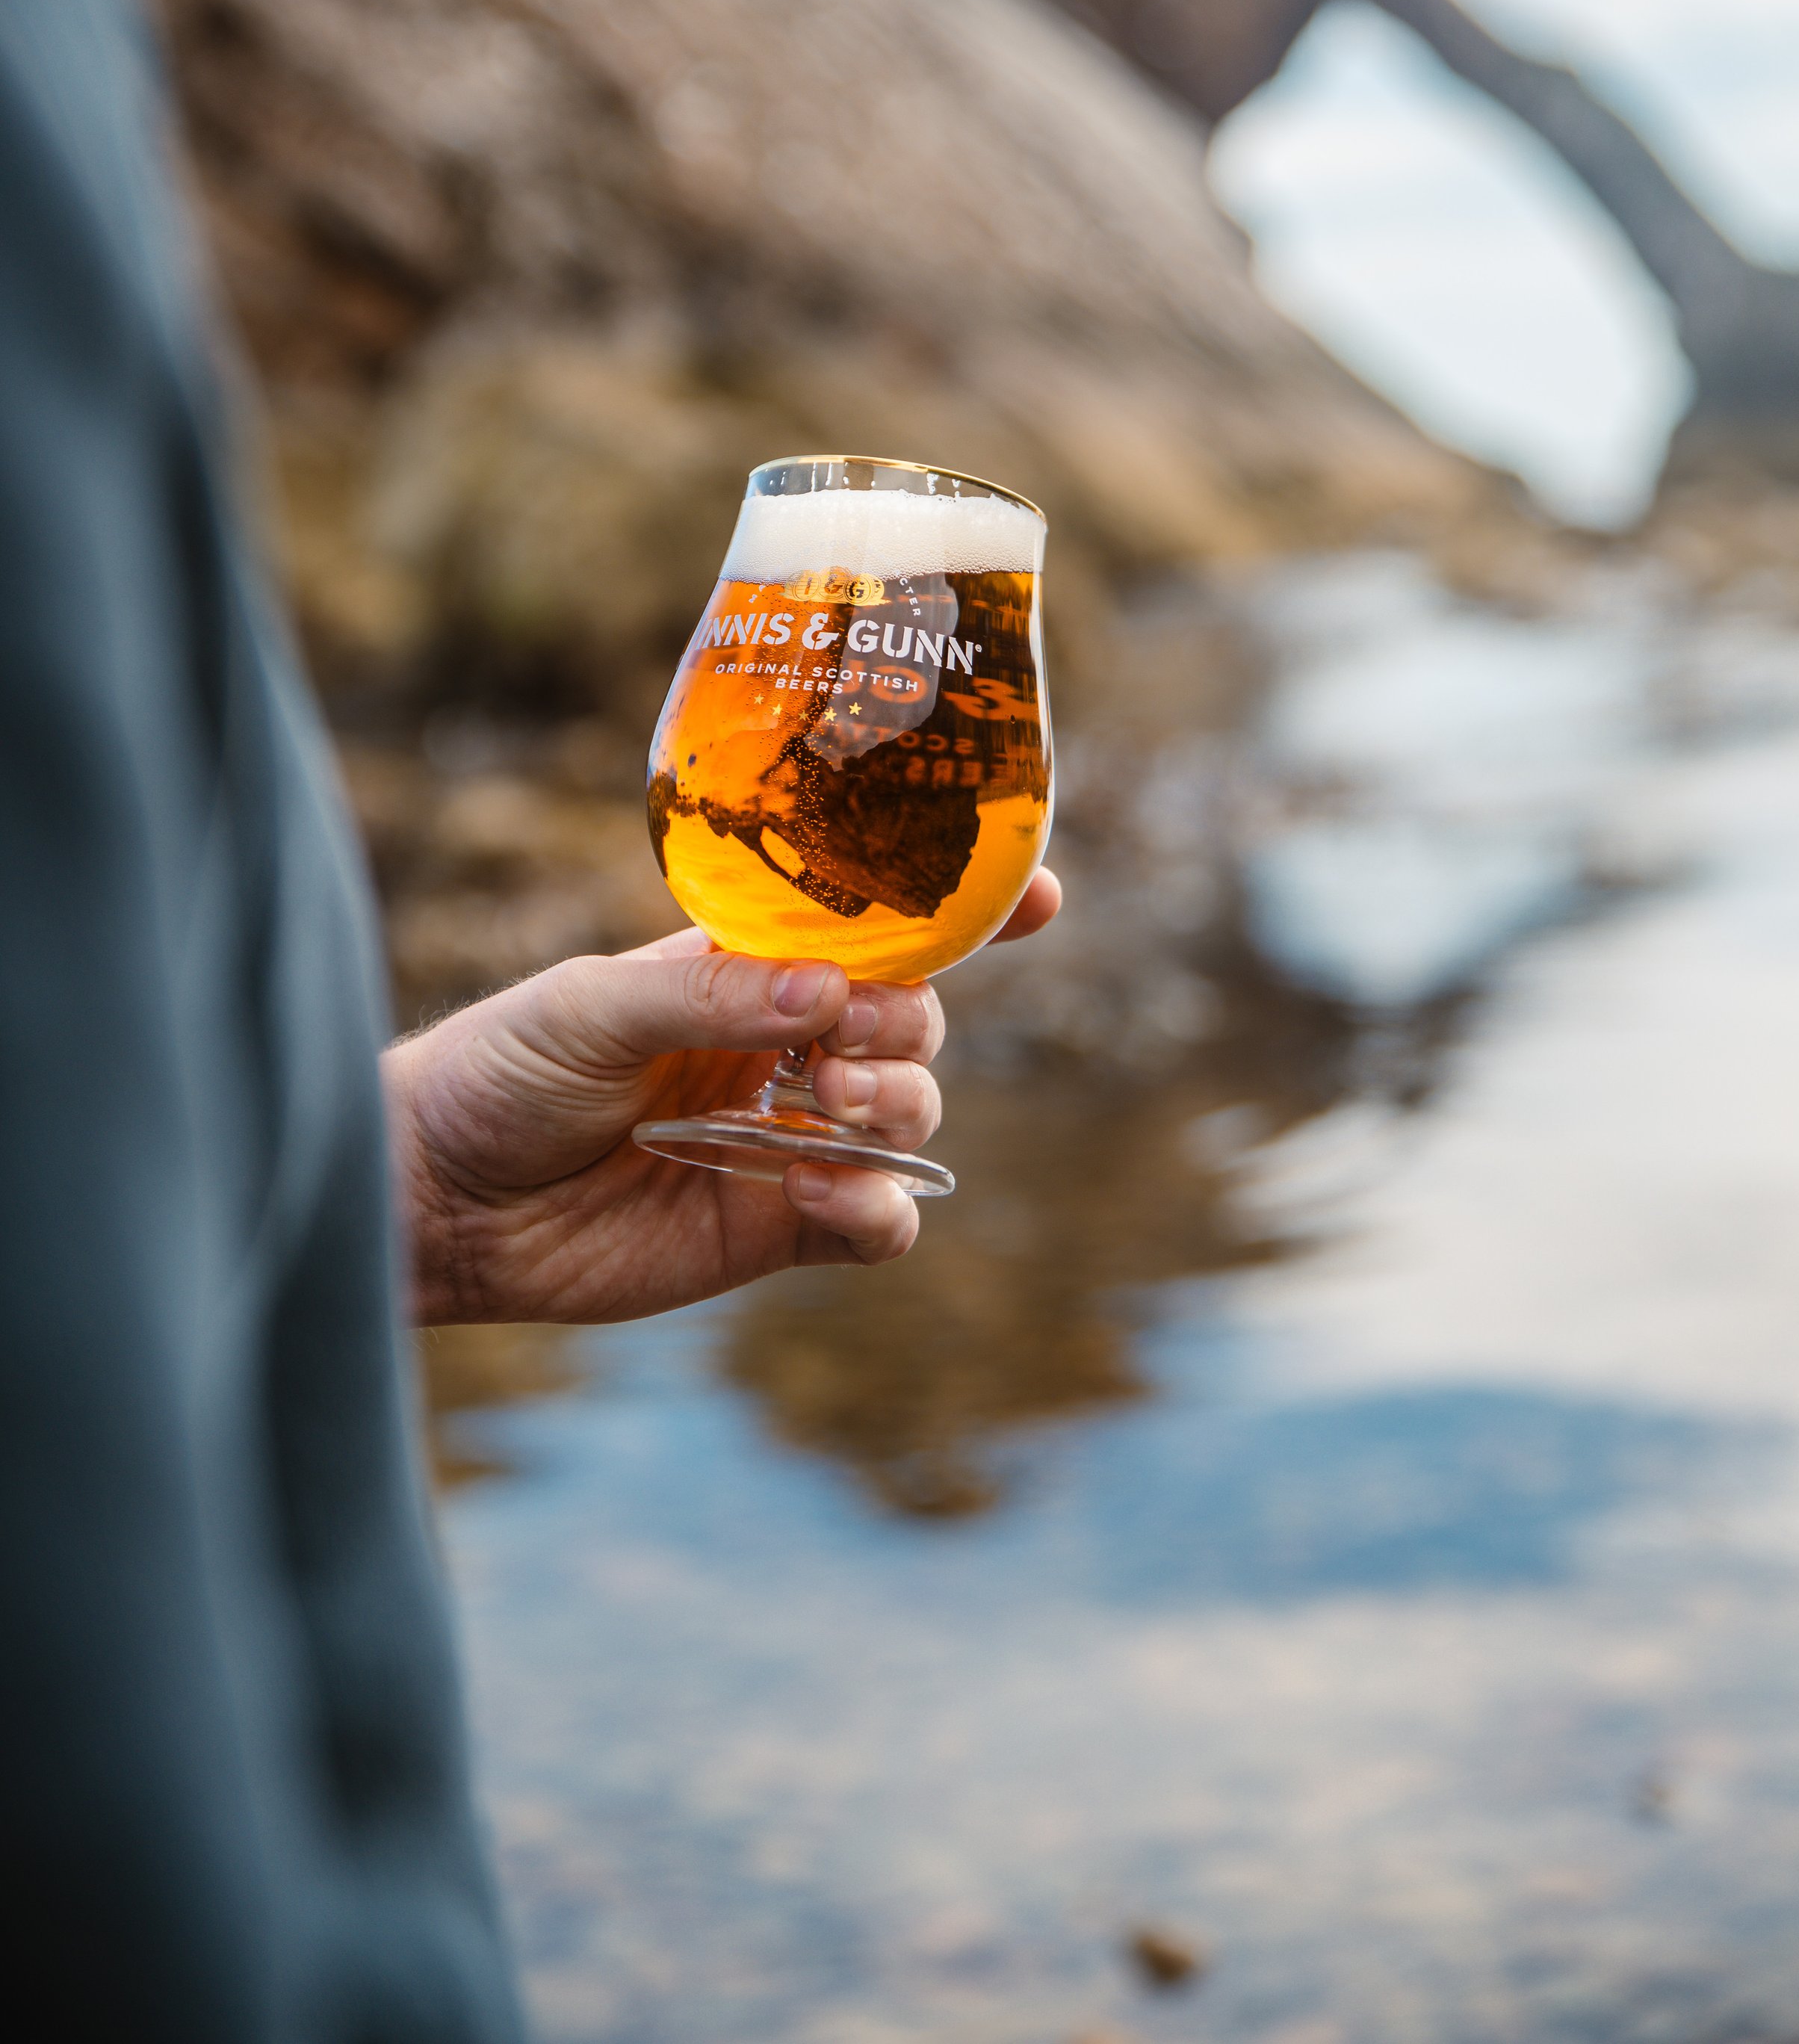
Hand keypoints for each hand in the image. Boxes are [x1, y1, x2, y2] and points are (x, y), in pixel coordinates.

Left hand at [384, 869, 1061, 1324]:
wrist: (439, 1198)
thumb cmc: (500, 1069)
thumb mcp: (589, 1005)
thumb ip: (707, 996)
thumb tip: (827, 995)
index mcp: (745, 966)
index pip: (875, 926)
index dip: (964, 908)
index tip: (1035, 891)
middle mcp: (781, 1046)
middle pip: (914, 1022)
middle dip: (910, 1027)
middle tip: (845, 1051)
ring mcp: (787, 1139)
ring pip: (911, 1117)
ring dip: (901, 1107)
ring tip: (834, 1110)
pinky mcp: (775, 1231)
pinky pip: (877, 1223)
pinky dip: (880, 1208)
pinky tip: (826, 1196)